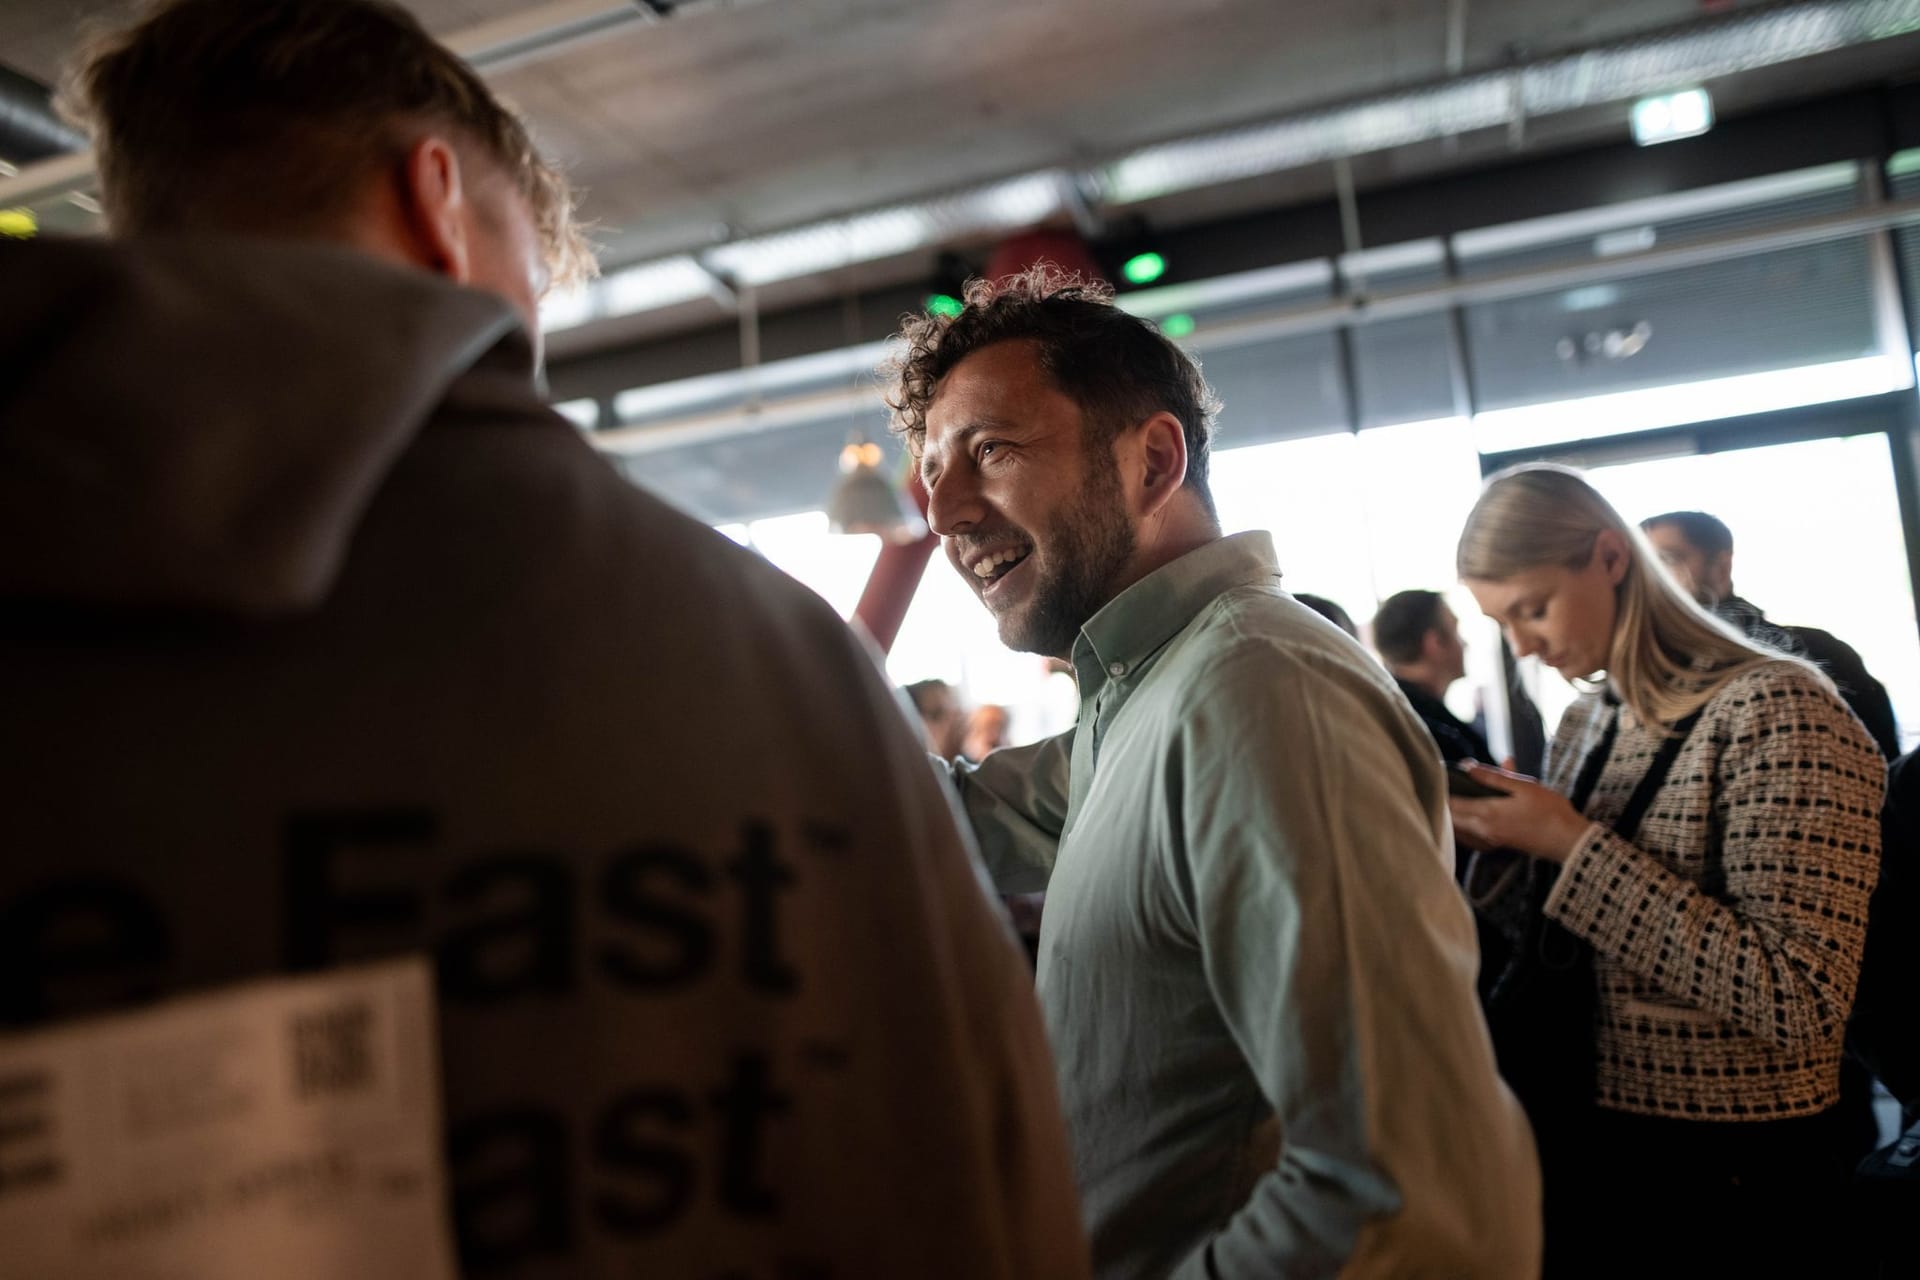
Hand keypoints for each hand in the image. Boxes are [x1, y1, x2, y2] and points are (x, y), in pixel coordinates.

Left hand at [1447, 762, 1592, 863]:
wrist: (1569, 841)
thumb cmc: (1550, 810)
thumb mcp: (1524, 787)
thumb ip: (1495, 777)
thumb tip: (1468, 767)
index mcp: (1487, 813)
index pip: (1452, 803)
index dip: (1442, 790)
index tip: (1436, 777)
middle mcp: (1483, 830)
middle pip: (1451, 818)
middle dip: (1443, 804)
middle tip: (1438, 787)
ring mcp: (1490, 840)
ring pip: (1458, 830)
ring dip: (1450, 817)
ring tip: (1448, 801)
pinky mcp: (1497, 846)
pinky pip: (1470, 839)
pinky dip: (1461, 828)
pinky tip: (1464, 819)